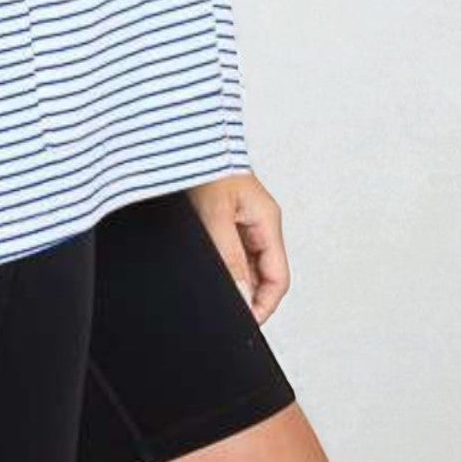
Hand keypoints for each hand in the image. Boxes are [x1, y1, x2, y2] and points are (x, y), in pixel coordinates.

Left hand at [185, 170, 289, 324]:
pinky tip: (205, 269)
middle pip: (264, 275)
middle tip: (226, 313)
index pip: (278, 278)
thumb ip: (230, 258)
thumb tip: (243, 298)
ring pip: (246, 264)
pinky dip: (222, 265)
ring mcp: (242, 220)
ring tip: (213, 291)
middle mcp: (259, 222)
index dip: (264, 305)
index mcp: (267, 221)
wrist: (182, 138)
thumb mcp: (216, 215)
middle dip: (248, 296)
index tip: (244, 323)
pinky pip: (230, 250)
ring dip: (234, 279)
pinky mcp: (224, 217)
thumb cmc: (204, 163)